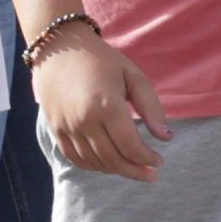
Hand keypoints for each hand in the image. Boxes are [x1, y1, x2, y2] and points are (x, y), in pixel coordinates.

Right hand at [30, 22, 170, 179]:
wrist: (58, 47)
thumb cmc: (100, 59)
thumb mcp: (132, 75)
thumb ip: (151, 107)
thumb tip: (165, 138)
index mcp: (107, 106)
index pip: (131, 146)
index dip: (148, 159)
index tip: (160, 161)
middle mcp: (85, 121)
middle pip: (114, 160)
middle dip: (136, 171)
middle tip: (151, 174)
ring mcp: (67, 127)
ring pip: (95, 163)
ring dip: (116, 170)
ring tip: (132, 168)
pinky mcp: (55, 129)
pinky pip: (75, 158)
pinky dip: (93, 166)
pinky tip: (108, 164)